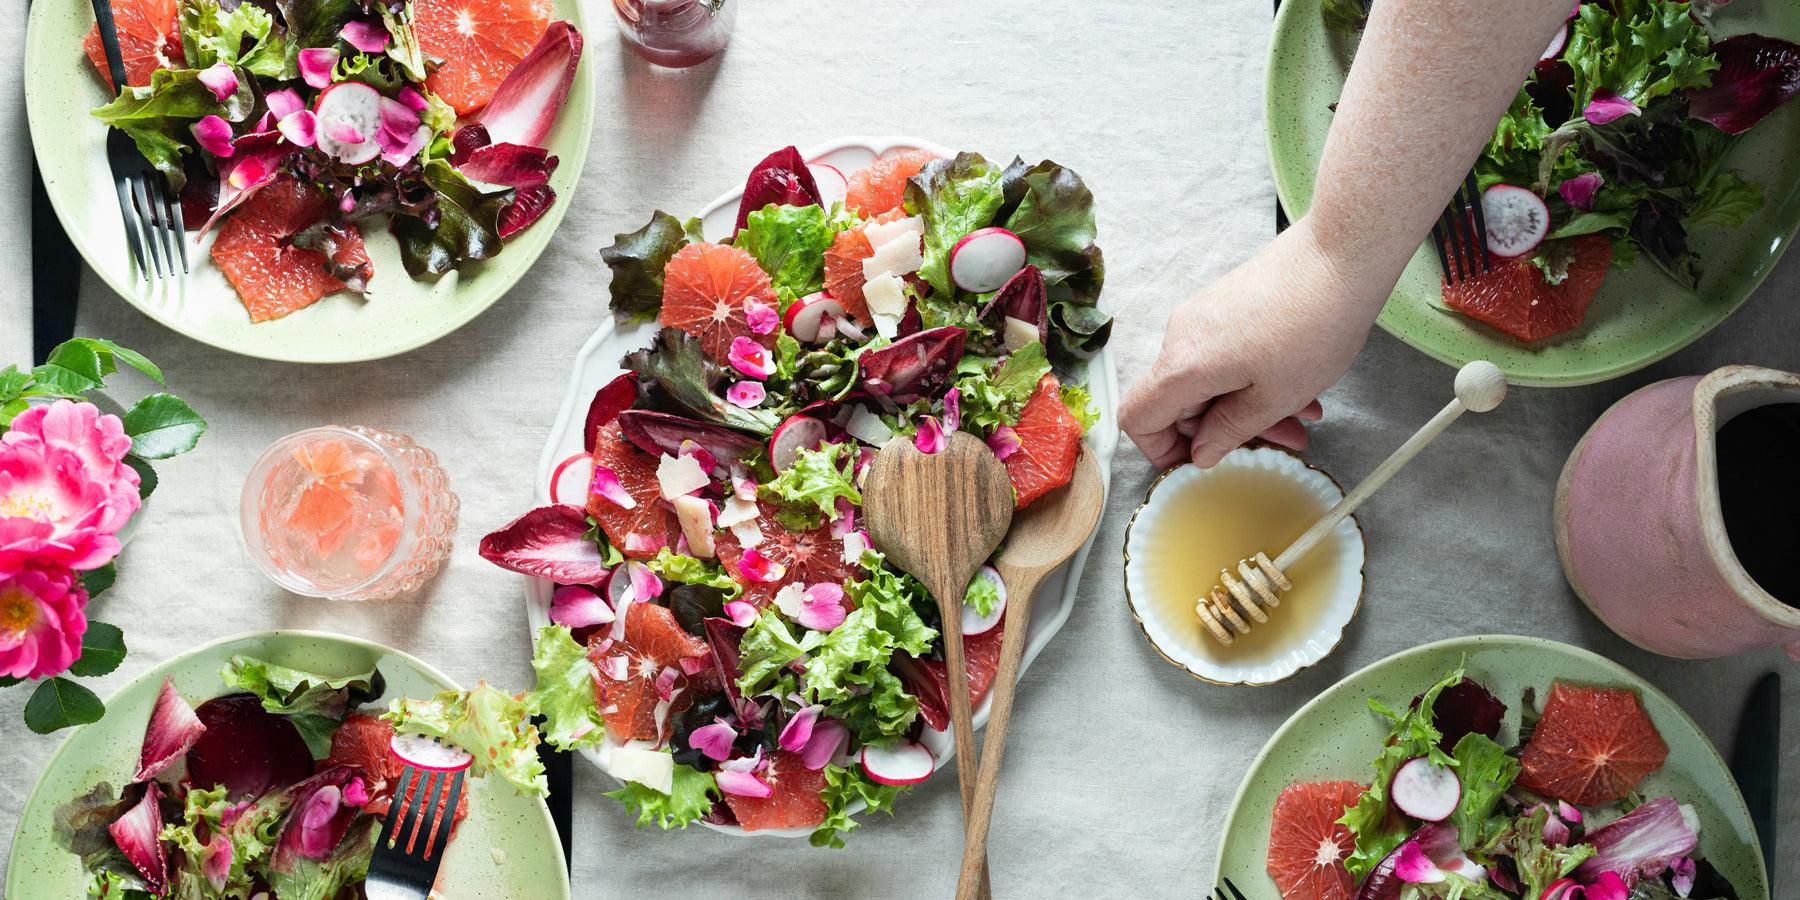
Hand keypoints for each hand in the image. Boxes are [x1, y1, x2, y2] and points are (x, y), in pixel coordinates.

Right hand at [1120, 217, 1385, 468]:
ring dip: (1249, 406)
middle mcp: (1181, 336)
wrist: (1341, 255)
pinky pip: (1224, 356)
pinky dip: (1253, 378)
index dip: (1161, 450)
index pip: (1138, 417)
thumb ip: (1229, 431)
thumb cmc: (1313, 324)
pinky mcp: (1224, 304)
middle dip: (1225, 430)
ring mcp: (1202, 316)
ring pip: (1209, 380)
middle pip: (1180, 401)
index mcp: (1183, 365)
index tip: (1201, 462)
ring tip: (1301, 418)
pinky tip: (1299, 387)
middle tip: (1277, 444)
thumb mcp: (1274, 397)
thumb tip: (1201, 453)